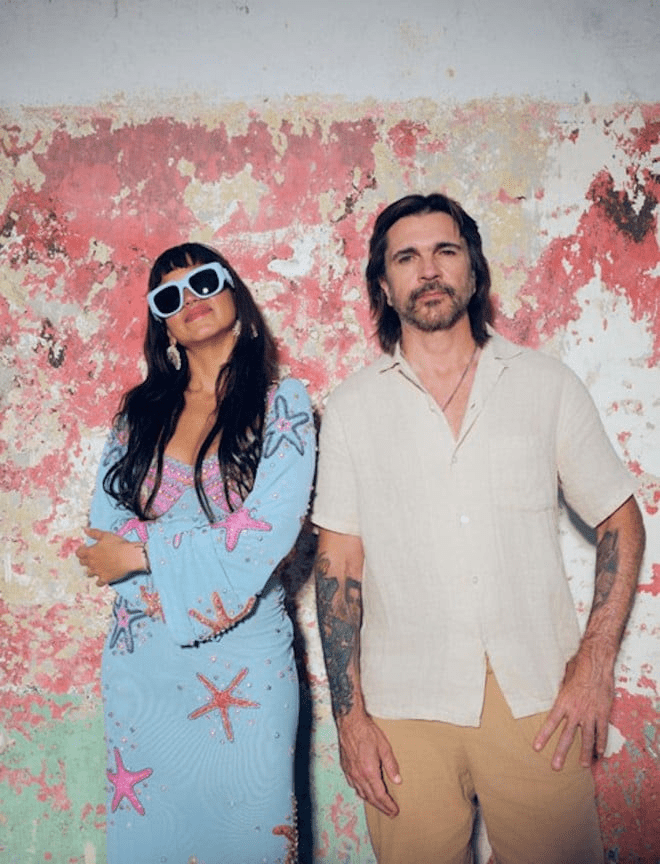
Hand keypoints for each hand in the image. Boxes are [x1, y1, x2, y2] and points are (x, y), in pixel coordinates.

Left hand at [75, 527, 145, 586]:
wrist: (129, 556)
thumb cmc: (117, 544)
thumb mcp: (105, 535)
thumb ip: (93, 533)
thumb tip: (84, 530)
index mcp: (90, 552)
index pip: (78, 553)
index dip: (81, 550)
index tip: (85, 547)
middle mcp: (91, 563)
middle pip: (82, 563)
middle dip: (85, 559)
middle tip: (92, 556)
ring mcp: (98, 572)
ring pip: (89, 573)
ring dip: (91, 570)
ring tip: (96, 567)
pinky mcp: (105, 578)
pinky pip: (98, 583)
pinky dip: (99, 581)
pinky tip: (102, 577)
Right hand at [336, 711, 400, 816]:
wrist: (349, 722)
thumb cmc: (367, 732)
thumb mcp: (384, 747)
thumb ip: (391, 765)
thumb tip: (398, 781)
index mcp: (369, 771)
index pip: (380, 795)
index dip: (388, 805)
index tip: (395, 811)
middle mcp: (358, 775)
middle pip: (370, 797)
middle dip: (381, 807)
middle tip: (391, 813)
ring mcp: (350, 772)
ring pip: (361, 793)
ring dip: (372, 801)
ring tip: (380, 805)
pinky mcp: (345, 768)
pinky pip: (354, 786)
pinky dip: (362, 792)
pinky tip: (366, 792)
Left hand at [532, 650, 614, 770]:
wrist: (596, 664)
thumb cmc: (578, 668)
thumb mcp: (564, 680)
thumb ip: (561, 693)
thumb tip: (557, 697)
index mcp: (563, 702)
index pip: (551, 723)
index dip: (544, 736)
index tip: (537, 748)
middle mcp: (576, 711)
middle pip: (567, 736)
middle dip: (561, 752)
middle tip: (556, 767)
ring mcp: (590, 714)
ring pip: (587, 738)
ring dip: (584, 753)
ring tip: (583, 765)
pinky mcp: (603, 713)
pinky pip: (602, 731)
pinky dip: (601, 743)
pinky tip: (600, 753)